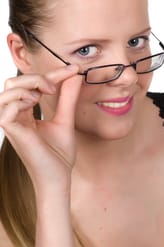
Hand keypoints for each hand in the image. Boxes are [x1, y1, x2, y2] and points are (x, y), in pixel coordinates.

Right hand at [0, 64, 80, 196]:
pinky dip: (20, 100)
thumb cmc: (59, 154)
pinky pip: (5, 108)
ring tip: (43, 97)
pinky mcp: (12, 132)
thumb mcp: (65, 119)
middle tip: (54, 87)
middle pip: (14, 82)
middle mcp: (16, 115)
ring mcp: (12, 123)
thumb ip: (67, 98)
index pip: (33, 85)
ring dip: (28, 86)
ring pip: (8, 90)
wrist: (58, 177)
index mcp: (26, 112)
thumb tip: (74, 76)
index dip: (53, 73)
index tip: (73, 69)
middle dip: (36, 77)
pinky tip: (33, 105)